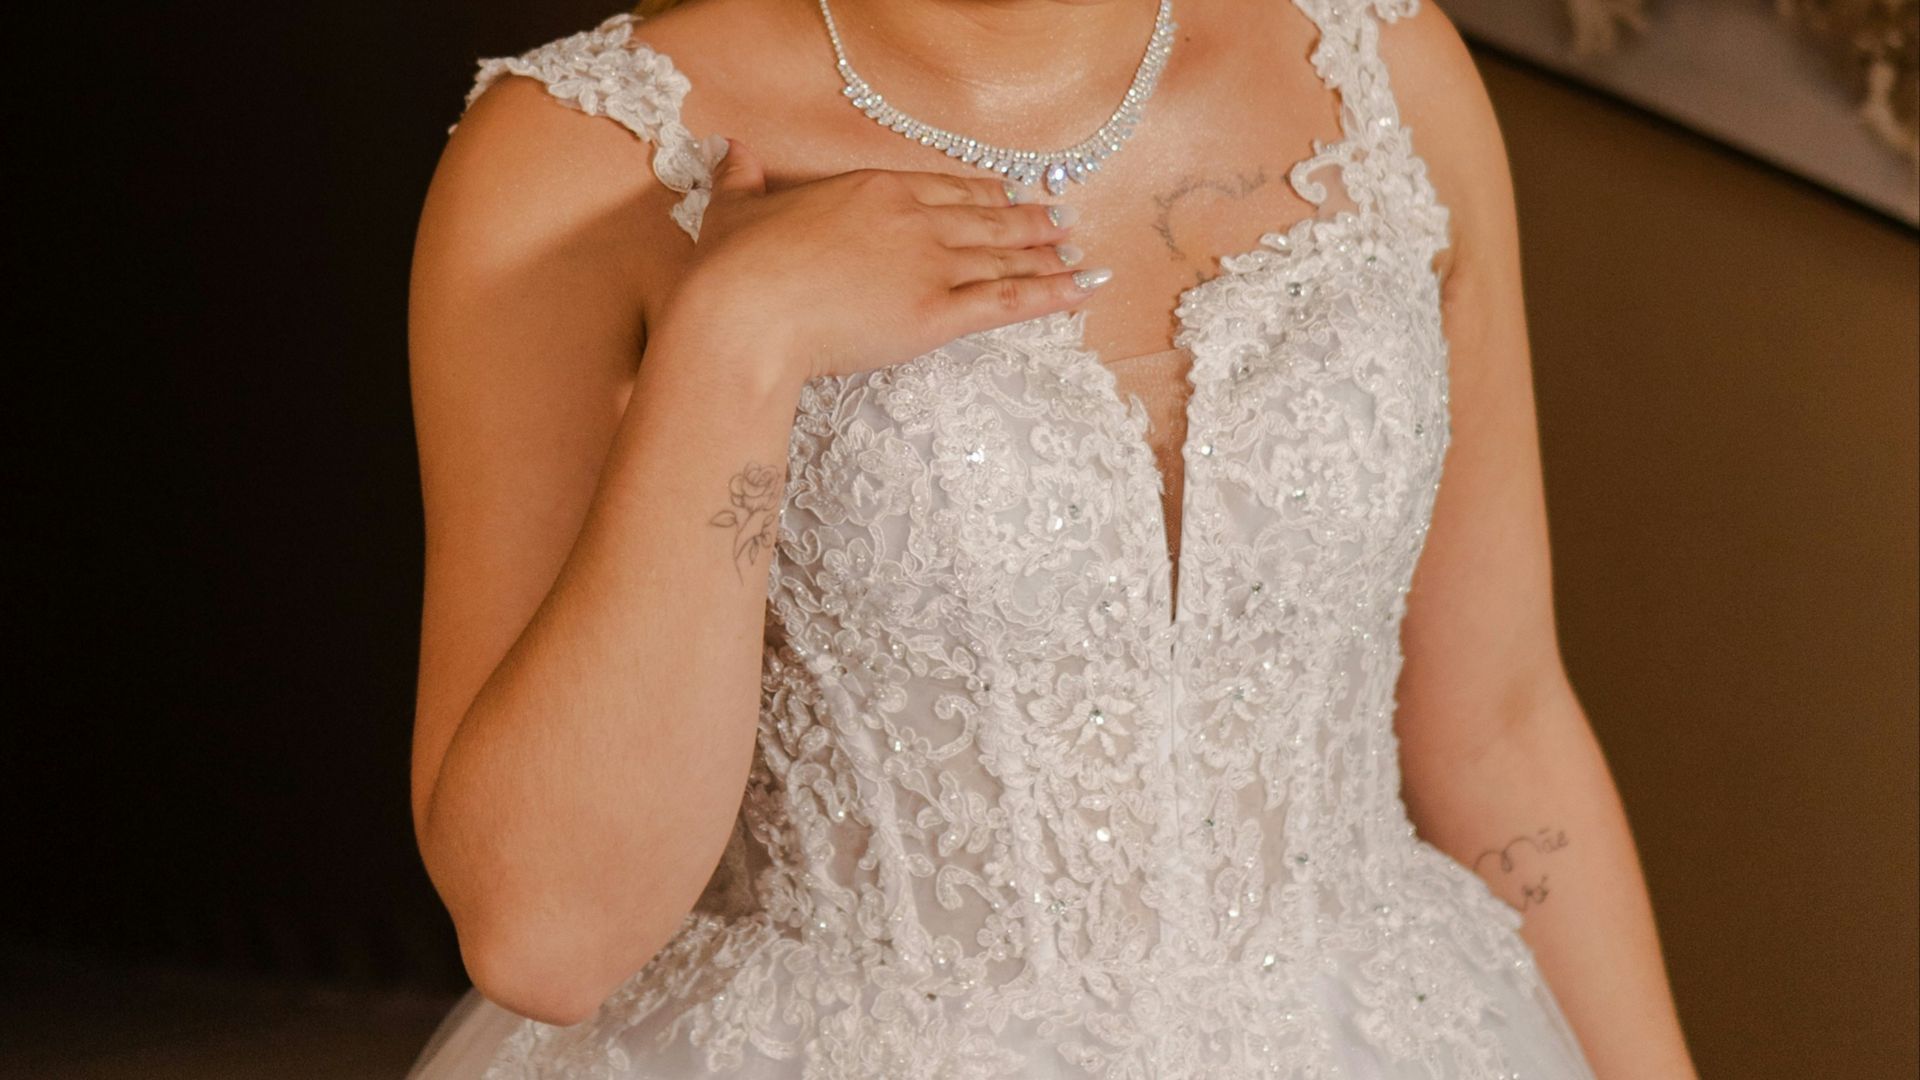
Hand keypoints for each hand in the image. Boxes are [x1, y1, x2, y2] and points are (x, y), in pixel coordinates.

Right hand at [655, 136, 1104, 386]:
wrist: (745, 314)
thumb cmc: (735, 267)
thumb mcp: (735, 209)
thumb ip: (744, 180)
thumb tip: (734, 153)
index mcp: (872, 189)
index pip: (943, 188)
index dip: (982, 193)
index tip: (1008, 193)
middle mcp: (912, 220)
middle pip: (984, 219)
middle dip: (1027, 221)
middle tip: (1061, 220)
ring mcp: (929, 267)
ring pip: (1002, 257)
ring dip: (1047, 255)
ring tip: (1077, 252)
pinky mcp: (937, 316)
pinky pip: (1008, 301)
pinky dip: (1051, 294)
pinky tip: (1081, 288)